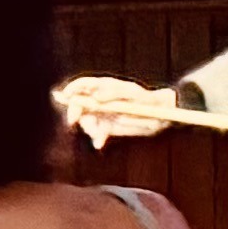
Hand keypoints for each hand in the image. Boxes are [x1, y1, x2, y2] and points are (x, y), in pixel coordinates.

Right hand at [60, 75, 174, 144]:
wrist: (161, 116)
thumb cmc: (147, 100)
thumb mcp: (133, 94)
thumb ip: (114, 93)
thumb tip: (96, 95)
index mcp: (105, 87)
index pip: (83, 85)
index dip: (72, 89)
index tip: (66, 96)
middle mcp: (100, 101)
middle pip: (79, 105)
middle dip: (76, 113)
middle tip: (76, 122)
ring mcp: (103, 114)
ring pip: (87, 120)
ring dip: (89, 128)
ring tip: (99, 134)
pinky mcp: (108, 128)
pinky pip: (97, 133)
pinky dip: (97, 138)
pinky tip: (100, 143)